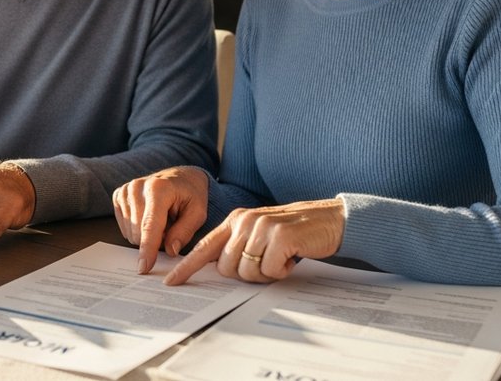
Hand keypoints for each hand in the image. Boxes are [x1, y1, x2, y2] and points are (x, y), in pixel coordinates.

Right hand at [112, 166, 208, 273]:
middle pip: (138, 232)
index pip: (150, 225)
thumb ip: (184, 232)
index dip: (148, 249)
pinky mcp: (119, 195)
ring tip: (161, 221)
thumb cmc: (190, 195)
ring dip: (146, 235)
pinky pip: (124, 227)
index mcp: (159, 189)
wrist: (180, 177)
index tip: (144, 267)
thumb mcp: (198, 213)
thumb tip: (170, 250)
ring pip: (130, 232)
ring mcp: (126, 190)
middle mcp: (138, 186)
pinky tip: (148, 217)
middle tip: (170, 228)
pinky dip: (138, 229)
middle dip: (155, 240)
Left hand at [164, 198, 345, 285]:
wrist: (330, 219)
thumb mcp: (260, 234)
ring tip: (280, 257)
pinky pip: (270, 271)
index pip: (204, 247)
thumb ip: (237, 246)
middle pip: (227, 269)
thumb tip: (218, 270)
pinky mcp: (280, 237)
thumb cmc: (293, 233)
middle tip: (267, 262)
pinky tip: (292, 256)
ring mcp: (262, 227)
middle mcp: (245, 221)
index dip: (187, 267)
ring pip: (246, 272)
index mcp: (236, 220)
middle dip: (246, 274)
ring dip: (265, 273)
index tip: (170, 282)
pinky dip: (282, 271)